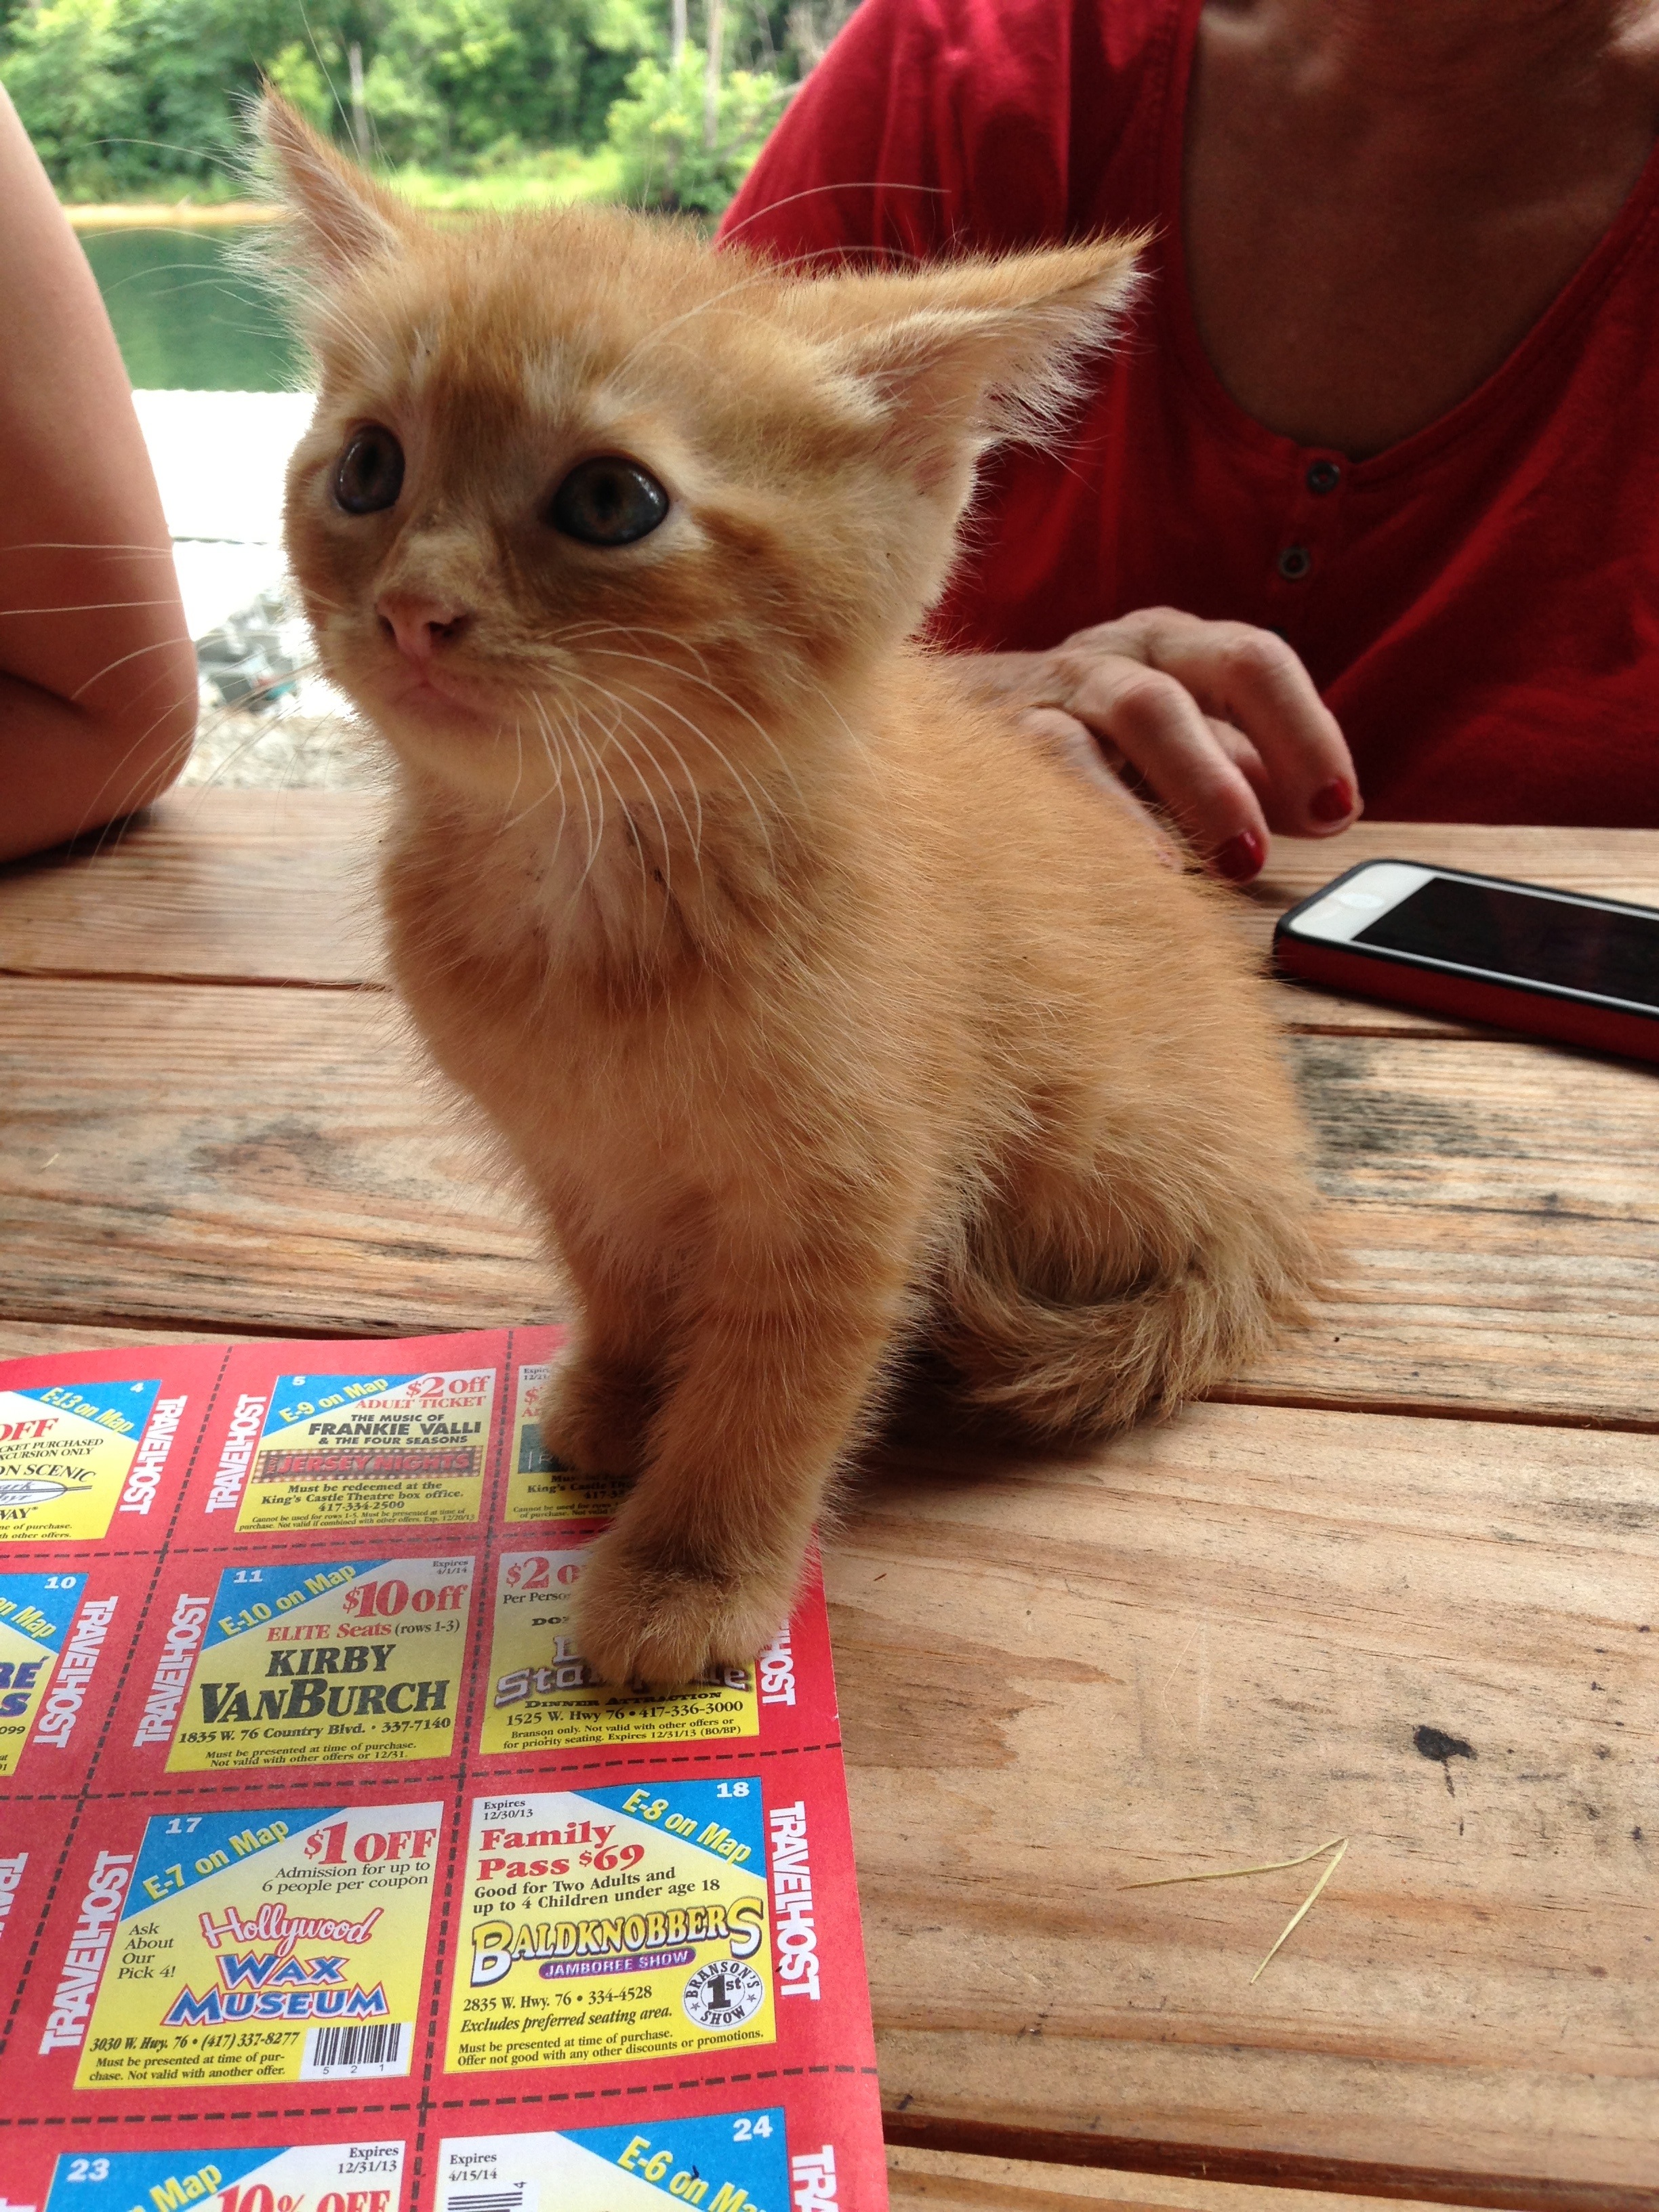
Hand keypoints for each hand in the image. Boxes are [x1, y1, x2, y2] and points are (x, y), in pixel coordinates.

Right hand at [958, 607, 1359, 881]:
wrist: (915, 736)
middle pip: (1215, 667)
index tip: (1334, 812)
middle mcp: (1118, 650)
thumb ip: (1232, 769)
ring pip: (1143, 707)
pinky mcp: (997, 732)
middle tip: (1286, 839)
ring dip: (1201, 785)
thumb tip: (1316, 807)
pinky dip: (1108, 814)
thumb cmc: (1061, 751)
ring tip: (1234, 861)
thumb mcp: (1156, 752)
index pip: (1256, 662)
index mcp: (1170, 646)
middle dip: (1272, 749)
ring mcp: (1054, 683)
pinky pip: (1057, 759)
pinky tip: (1140, 869)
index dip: (1306, 732)